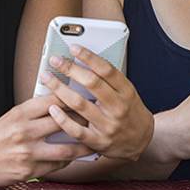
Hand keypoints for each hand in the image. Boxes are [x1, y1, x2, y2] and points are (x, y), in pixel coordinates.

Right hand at [0, 97, 99, 185]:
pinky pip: (56, 165)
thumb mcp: (11, 116)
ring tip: (95, 143)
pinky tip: (73, 157)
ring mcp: (27, 152)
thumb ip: (34, 112)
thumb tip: (61, 103)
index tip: (88, 96)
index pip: (53, 100)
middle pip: (64, 122)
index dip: (73, 98)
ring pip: (66, 149)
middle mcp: (24, 131)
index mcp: (20, 113)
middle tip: (98, 119)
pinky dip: (66, 161)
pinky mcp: (27, 170)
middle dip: (84, 120)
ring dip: (84, 146)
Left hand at [38, 45, 154, 161]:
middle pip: (92, 83)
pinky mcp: (99, 142)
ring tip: (46, 77)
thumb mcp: (128, 92)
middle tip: (55, 59)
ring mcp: (108, 125)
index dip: (89, 57)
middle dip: (71, 69)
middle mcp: (118, 107)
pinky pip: (77, 131)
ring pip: (80, 104)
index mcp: (126, 91)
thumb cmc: (130, 112)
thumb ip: (109, 80)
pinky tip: (51, 108)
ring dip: (60, 89)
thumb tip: (84, 61)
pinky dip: (62, 119)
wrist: (143, 141)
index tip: (73, 47)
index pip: (107, 70)